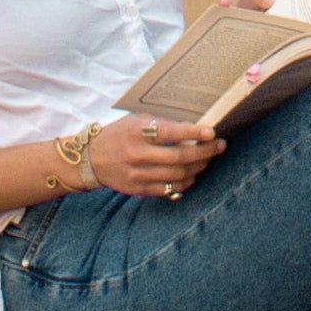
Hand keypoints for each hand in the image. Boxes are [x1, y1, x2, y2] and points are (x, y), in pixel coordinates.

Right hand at [89, 115, 225, 198]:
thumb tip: (193, 129)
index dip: (194, 132)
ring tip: (207, 159)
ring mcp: (138, 174)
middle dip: (204, 152)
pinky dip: (185, 183)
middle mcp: (138, 154)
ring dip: (198, 167)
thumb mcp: (136, 121)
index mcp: (137, 132)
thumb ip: (161, 125)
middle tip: (219, 146)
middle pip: (179, 157)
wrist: (91, 159)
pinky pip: (169, 189)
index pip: (171, 132)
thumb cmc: (119, 134)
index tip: (211, 132)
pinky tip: (192, 174)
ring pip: (178, 175)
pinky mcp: (139, 189)